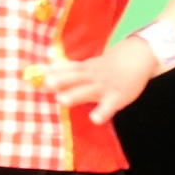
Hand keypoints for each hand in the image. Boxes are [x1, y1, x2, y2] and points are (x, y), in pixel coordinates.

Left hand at [42, 40, 158, 125]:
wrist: (140, 55)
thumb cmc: (112, 64)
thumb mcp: (92, 64)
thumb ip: (73, 70)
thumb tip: (49, 70)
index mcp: (85, 68)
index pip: (66, 67)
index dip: (51, 70)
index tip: (34, 73)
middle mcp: (92, 75)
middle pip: (74, 76)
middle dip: (60, 80)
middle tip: (45, 84)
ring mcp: (104, 86)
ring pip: (88, 89)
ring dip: (75, 94)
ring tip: (61, 100)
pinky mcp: (117, 96)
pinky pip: (109, 105)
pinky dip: (102, 112)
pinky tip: (94, 119)